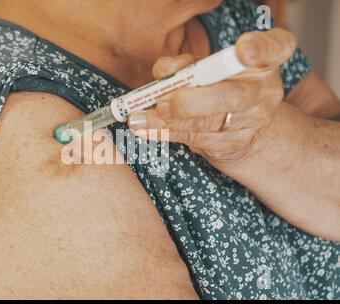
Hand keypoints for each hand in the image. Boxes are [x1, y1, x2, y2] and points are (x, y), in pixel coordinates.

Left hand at [128, 28, 296, 169]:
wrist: (242, 127)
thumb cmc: (220, 85)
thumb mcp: (208, 67)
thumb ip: (187, 64)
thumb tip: (162, 71)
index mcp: (263, 62)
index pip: (276, 47)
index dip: (261, 48)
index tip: (244, 50)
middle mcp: (264, 92)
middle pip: (234, 97)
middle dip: (193, 102)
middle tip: (163, 104)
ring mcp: (251, 122)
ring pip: (207, 124)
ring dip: (168, 123)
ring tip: (138, 119)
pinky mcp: (233, 145)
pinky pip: (196, 140)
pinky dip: (166, 134)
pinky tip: (145, 130)